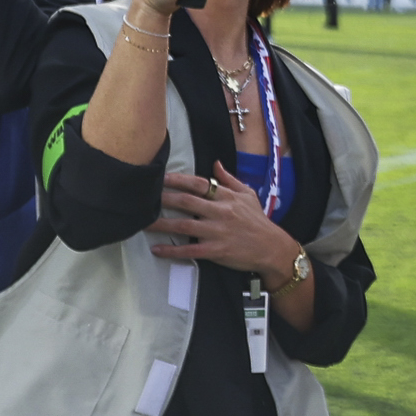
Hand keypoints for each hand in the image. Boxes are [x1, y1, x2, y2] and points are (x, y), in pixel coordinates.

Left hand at [149, 163, 302, 279]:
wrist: (272, 248)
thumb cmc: (258, 221)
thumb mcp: (248, 195)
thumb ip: (229, 180)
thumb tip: (215, 164)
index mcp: (227, 197)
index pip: (199, 184)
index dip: (178, 180)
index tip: (161, 177)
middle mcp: (220, 212)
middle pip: (187, 202)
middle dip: (164, 198)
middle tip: (145, 196)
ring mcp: (217, 232)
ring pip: (183, 226)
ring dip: (161, 224)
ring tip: (144, 221)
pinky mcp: (215, 251)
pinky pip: (189, 250)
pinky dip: (172, 250)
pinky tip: (157, 249)